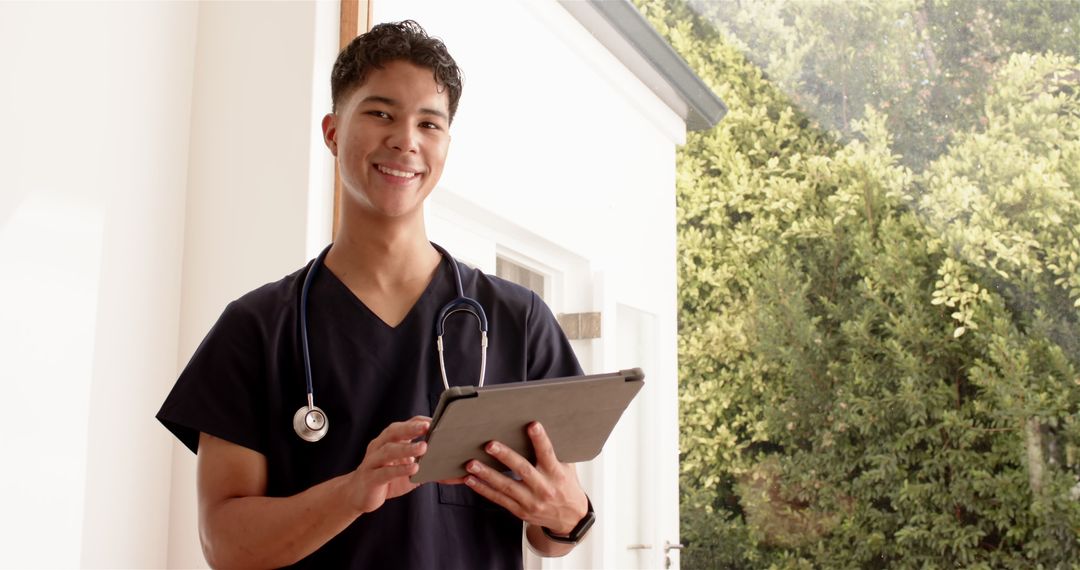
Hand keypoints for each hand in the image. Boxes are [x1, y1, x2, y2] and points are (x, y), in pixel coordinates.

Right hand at [348, 416, 429, 514]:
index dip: (417, 422)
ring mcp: (373, 462)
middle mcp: (379, 447)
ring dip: (407, 448)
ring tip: (423, 447)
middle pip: (393, 432)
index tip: (435, 421)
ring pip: (388, 450)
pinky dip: (400, 469)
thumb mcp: (406, 468)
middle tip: (427, 427)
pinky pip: (385, 472)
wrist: (358, 495)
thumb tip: (451, 465)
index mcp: (388, 441)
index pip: (403, 426)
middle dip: (410, 428)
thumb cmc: (385, 478)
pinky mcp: (371, 478)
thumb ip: (423, 464)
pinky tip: (414, 468)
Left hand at [463, 422, 587, 533]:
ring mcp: (531, 501)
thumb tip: (539, 429)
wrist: (570, 519)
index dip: (540, 440)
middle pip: (523, 470)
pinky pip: (499, 499)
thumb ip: (555, 452)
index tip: (532, 425)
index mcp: (557, 474)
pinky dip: (483, 489)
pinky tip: (471, 480)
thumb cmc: (567, 487)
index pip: (548, 454)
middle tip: (490, 445)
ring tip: (472, 464)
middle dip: (505, 456)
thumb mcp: (567, 468)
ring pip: (506, 487)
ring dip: (487, 474)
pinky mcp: (520, 511)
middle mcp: (543, 488)